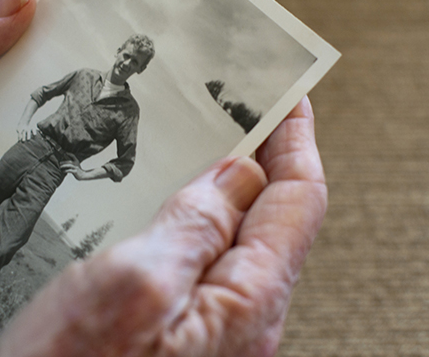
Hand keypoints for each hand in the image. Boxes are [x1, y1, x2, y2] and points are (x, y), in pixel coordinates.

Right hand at [0, 97, 326, 355]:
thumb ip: (195, 226)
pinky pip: (205, 271)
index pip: (296, 202)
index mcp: (246, 306)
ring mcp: (211, 341)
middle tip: (248, 109)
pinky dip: (197, 226)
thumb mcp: (132, 283)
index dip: (294, 141)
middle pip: (275, 223)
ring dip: (229, 191)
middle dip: (265, 160)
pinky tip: (169, 211)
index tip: (289, 96)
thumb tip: (236, 177)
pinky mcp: (177, 347)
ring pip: (238, 246)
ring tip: (208, 148)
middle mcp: (242, 327)